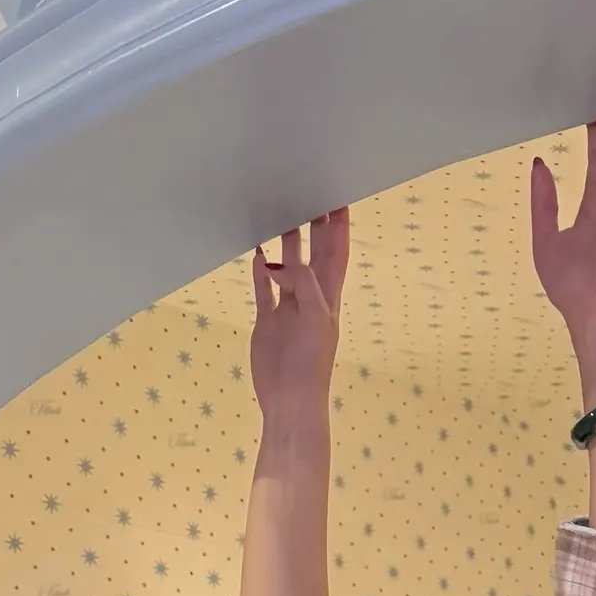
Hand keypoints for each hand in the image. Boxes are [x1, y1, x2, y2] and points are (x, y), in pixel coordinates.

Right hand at [250, 210, 349, 427]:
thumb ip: (303, 284)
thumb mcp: (315, 318)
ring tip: (281, 213)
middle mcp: (309, 299)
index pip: (336, 253)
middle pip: (313, 253)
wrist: (290, 401)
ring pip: (287, 267)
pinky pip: (263, 289)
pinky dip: (260, 271)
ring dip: (286, 242)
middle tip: (308, 194)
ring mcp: (288, 309)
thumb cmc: (310, 365)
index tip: (339, 197)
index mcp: (329, 297)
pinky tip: (256, 251)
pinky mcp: (268, 321)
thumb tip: (278, 264)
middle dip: (313, 226)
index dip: (338, 227)